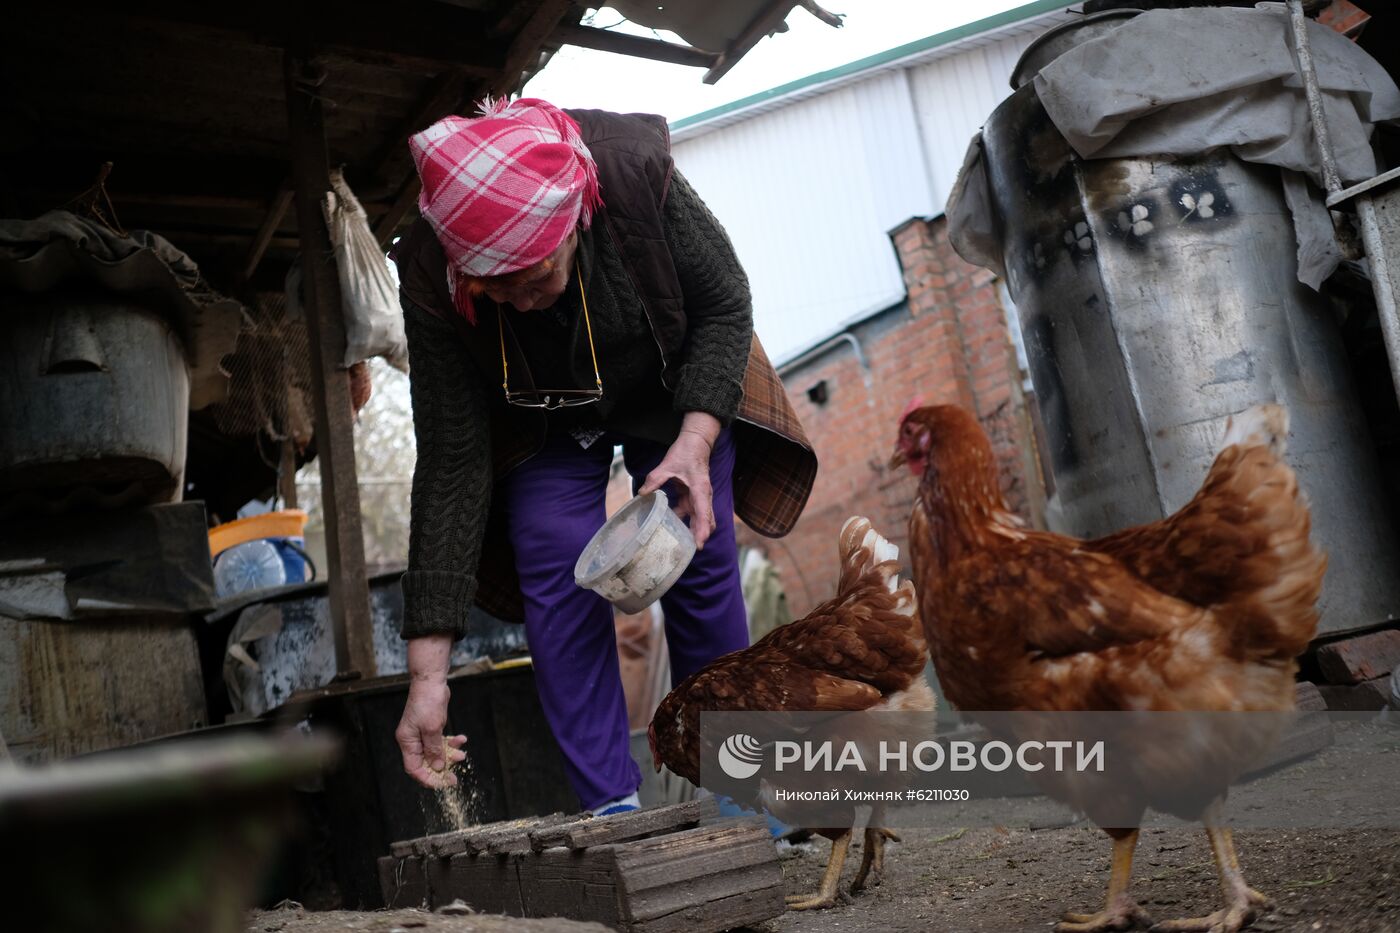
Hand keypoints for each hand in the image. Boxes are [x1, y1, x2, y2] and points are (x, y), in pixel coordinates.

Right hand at [396, 634, 466, 788]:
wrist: (431, 681)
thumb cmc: (427, 701)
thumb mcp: (432, 729)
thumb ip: (434, 750)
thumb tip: (438, 768)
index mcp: (407, 742)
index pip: (414, 768)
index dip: (427, 778)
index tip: (441, 784)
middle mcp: (412, 740)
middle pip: (425, 763)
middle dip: (441, 769)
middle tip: (454, 778)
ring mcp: (422, 734)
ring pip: (436, 752)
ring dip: (449, 755)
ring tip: (462, 754)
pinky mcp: (431, 727)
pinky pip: (441, 741)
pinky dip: (451, 742)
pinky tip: (461, 739)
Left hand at [640, 411, 720, 549]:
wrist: (696, 442)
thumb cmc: (686, 452)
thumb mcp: (668, 464)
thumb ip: (655, 479)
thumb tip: (642, 493)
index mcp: (700, 489)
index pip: (703, 514)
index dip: (701, 531)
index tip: (698, 545)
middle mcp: (704, 496)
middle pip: (706, 521)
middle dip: (700, 536)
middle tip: (689, 552)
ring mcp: (700, 497)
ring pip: (701, 519)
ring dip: (693, 530)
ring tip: (681, 544)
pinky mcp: (695, 496)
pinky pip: (692, 512)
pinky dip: (685, 520)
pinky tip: (672, 526)